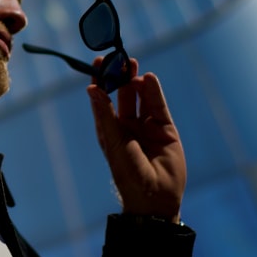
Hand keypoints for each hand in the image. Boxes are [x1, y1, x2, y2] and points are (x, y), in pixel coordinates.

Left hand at [86, 57, 185, 220]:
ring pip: (140, 97)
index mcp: (109, 129)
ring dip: (136, 81)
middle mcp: (127, 125)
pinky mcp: (164, 128)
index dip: (101, 80)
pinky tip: (149, 79)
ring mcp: (146, 126)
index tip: (99, 62)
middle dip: (120, 76)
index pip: (103, 98)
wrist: (156, 197)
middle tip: (119, 59)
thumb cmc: (128, 173)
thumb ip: (105, 114)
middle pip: (122, 93)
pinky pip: (157, 105)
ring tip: (132, 66)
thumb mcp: (114, 141)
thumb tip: (92, 89)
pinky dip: (153, 91)